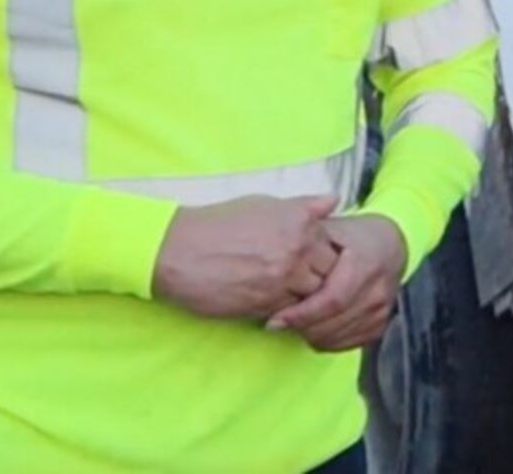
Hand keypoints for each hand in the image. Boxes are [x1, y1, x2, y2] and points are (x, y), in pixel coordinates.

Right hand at [152, 195, 340, 320]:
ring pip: (314, 295)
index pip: (335, 244)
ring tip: (283, 287)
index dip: (325, 252)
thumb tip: (334, 201)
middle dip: (320, 274)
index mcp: (300, 222)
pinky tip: (269, 297)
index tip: (312, 256)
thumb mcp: (263, 205)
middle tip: (300, 274)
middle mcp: (297, 250)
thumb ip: (303, 207)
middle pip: (331, 272)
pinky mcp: (266, 304)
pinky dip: (286, 308)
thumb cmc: (219, 223)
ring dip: (304, 294)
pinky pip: (291, 311)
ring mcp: (283, 279)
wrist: (177, 251)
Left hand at [266, 214, 408, 351]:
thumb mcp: (331, 230)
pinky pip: (345, 344)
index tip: (276, 319)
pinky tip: (311, 327)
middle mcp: (379, 290)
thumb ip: (307, 243)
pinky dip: (324, 340)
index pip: (332, 300)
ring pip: (336, 336)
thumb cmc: (355, 238)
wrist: (388, 247)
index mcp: (367, 263)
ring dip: (309, 334)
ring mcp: (381, 310)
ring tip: (292, 322)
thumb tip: (275, 253)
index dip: (302, 314)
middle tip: (277, 322)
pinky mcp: (379, 325)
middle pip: (332, 322)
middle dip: (300, 326)